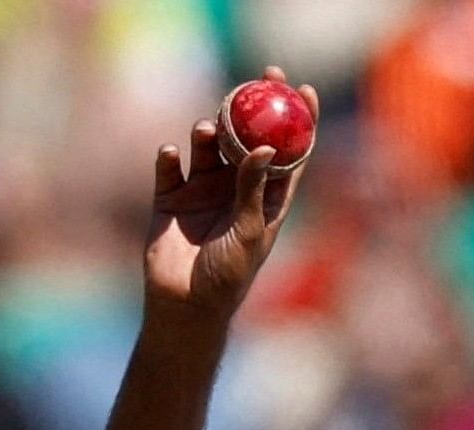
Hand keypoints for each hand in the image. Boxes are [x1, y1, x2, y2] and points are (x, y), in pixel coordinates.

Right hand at [144, 69, 311, 320]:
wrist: (185, 305)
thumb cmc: (228, 277)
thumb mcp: (249, 232)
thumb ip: (254, 189)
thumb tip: (267, 147)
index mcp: (265, 200)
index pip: (288, 154)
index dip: (299, 122)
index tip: (304, 90)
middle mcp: (235, 190)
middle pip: (245, 139)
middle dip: (250, 108)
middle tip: (253, 80)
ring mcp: (202, 191)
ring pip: (207, 148)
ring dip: (207, 133)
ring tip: (205, 131)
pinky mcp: (170, 198)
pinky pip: (169, 169)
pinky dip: (169, 158)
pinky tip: (170, 154)